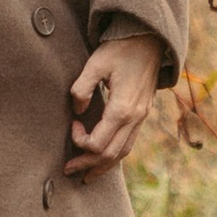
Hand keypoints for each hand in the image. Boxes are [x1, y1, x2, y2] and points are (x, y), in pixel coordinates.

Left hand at [62, 32, 160, 179]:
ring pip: (122, 152)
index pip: (98, 143)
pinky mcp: (142, 115)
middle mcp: (135, 118)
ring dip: (102, 166)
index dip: (80, 142)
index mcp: (122, 108)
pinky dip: (115, 155)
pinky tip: (104, 159)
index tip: (72, 125)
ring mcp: (141, 118)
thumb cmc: (120, 49)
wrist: (149, 40)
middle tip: (68, 170)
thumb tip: (77, 109)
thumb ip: (82, 87)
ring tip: (86, 176)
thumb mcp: (96, 63)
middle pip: (110, 154)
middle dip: (87, 165)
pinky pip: (129, 142)